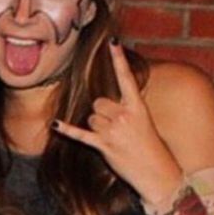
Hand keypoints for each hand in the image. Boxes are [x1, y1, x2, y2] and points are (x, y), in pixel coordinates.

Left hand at [51, 42, 180, 203]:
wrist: (158, 173)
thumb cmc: (150, 148)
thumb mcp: (143, 122)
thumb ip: (126, 109)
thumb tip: (103, 106)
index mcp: (137, 106)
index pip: (126, 78)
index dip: (118, 59)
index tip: (112, 42)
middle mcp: (125, 115)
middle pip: (98, 102)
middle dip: (101, 113)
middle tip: (114, 129)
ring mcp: (114, 131)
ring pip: (91, 118)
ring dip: (96, 127)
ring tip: (112, 139)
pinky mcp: (104, 145)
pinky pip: (81, 135)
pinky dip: (66, 130)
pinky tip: (55, 124)